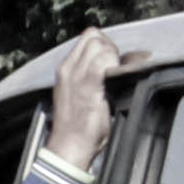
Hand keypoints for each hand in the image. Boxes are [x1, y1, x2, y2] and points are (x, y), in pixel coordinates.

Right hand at [41, 27, 125, 169]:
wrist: (70, 146)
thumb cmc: (76, 127)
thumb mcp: (77, 95)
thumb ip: (89, 77)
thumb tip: (111, 67)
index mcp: (65, 69)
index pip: (87, 37)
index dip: (104, 43)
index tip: (112, 58)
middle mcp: (68, 69)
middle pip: (94, 37)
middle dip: (111, 47)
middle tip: (117, 66)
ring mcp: (77, 76)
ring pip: (99, 45)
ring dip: (114, 56)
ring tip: (118, 73)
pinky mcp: (88, 85)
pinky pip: (104, 62)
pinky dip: (115, 66)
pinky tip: (118, 78)